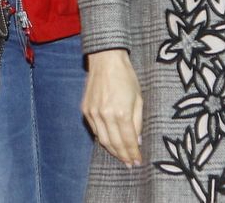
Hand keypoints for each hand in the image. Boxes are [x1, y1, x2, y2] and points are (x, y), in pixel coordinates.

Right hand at [83, 49, 143, 165]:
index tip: (137, 162)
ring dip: (112, 150)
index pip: (128, 141)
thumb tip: (137, 141)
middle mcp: (105, 116)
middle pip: (115, 144)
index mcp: (121, 113)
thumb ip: (137, 121)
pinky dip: (102, 138)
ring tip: (120, 157)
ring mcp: (93, 114)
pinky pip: (95, 130)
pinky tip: (109, 142)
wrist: (106, 60)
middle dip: (123, 156)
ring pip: (102, 140)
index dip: (133, 154)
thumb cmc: (126, 76)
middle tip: (129, 164)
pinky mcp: (86, 110)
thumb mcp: (138, 98)